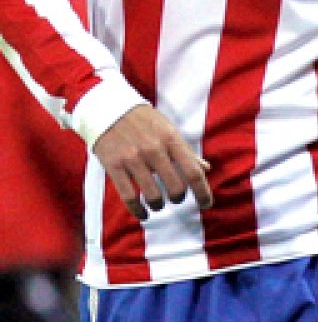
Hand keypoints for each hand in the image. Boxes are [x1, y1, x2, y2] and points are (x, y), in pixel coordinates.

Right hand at [93, 104, 211, 220]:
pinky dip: (137, 210)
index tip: (207, 204)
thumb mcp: (168, 130)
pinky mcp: (114, 166)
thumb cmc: (144, 121)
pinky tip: (142, 213)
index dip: (203, 192)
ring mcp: (133, 158)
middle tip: (177, 198)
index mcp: (171, 140)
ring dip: (159, 204)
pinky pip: (128, 196)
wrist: (107, 108)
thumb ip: (186, 151)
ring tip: (158, 204)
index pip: (193, 172)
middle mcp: (154, 150)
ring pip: (153, 194)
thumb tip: (206, 168)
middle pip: (175, 186)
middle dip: (179, 198)